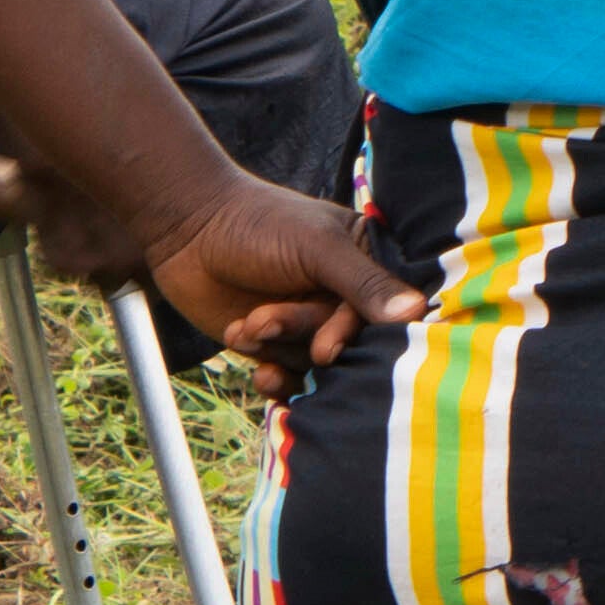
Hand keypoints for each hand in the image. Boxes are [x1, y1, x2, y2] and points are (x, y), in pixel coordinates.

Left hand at [120, 178, 420, 389]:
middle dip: (308, 337)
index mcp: (367, 263)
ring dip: (280, 350)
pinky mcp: (279, 347)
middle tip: (268, 324)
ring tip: (247, 326)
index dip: (359, 332)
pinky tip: (257, 371)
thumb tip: (416, 312)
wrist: (187, 232)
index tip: (329, 346)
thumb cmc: (258, 224)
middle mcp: (344, 299)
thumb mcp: (316, 248)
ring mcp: (311, 324)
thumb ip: (364, 282)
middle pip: (350, 343)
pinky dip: (276, 381)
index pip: (387, 312)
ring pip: (317, 364)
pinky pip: (293, 379)